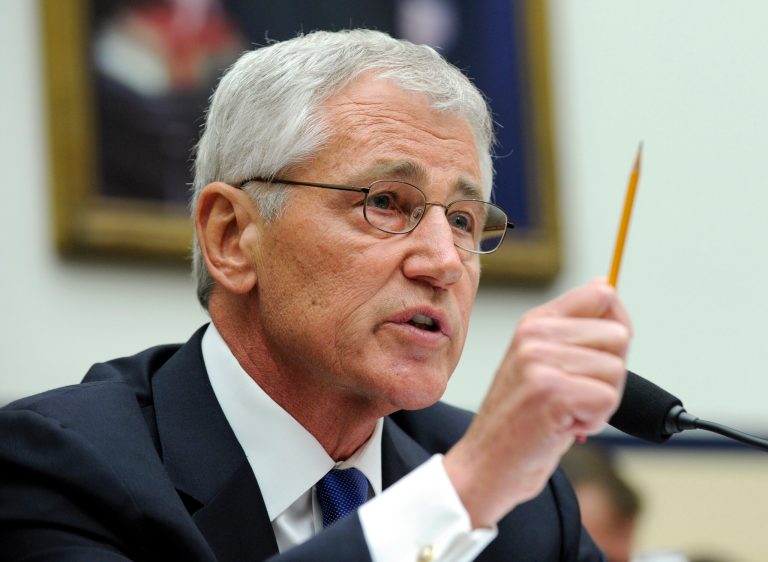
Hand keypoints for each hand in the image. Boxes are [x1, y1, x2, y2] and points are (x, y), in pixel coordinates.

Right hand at [444, 278, 631, 527]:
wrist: (485, 465)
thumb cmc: (518, 419)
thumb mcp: (539, 362)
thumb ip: (574, 326)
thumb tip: (604, 285)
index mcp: (534, 323)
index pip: (603, 295)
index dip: (617, 328)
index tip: (600, 357)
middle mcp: (534, 335)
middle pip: (619, 338)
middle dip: (609, 375)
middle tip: (574, 396)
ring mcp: (540, 362)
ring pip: (617, 371)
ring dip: (601, 403)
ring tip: (566, 413)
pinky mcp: (551, 392)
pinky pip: (607, 399)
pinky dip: (593, 422)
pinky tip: (564, 427)